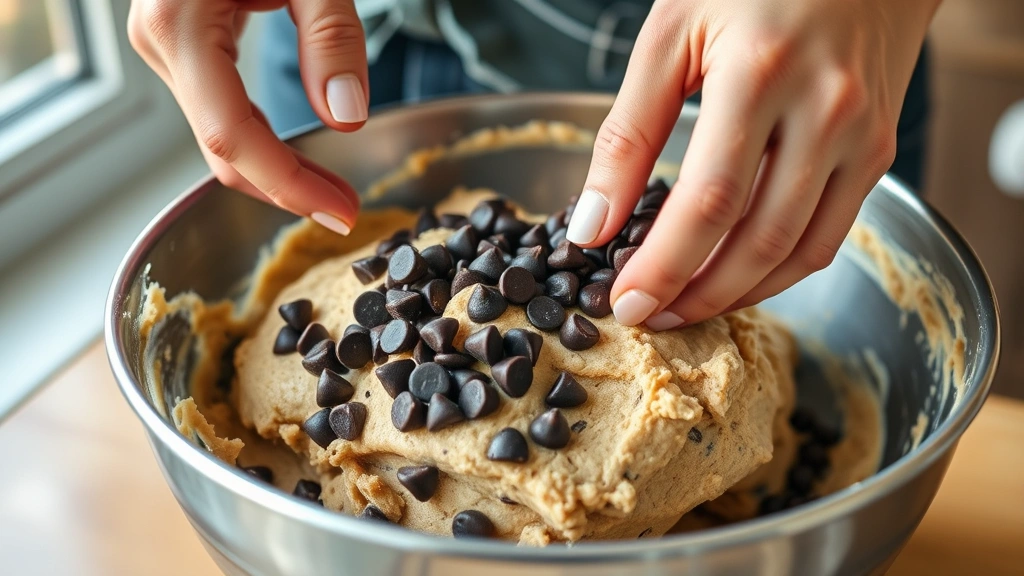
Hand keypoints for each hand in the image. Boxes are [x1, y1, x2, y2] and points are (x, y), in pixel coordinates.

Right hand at [128, 0, 367, 234]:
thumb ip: (331, 36)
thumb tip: (346, 115)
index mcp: (180, 24)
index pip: (231, 133)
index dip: (286, 184)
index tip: (337, 213)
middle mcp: (160, 41)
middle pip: (222, 146)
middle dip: (287, 189)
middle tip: (345, 211)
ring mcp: (164, 45)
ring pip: (220, 134)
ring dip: (275, 170)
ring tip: (333, 190)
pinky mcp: (180, 44)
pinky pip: (220, 109)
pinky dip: (261, 139)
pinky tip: (299, 160)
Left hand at [566, 0, 939, 328]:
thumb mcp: (670, 34)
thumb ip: (628, 131)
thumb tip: (592, 224)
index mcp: (762, 72)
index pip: (710, 200)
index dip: (664, 264)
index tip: (625, 301)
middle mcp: (825, 110)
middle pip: (758, 239)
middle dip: (696, 293)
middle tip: (648, 316)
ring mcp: (861, 137)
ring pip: (799, 252)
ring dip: (736, 294)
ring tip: (684, 307)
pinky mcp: (877, 154)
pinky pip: (828, 237)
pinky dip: (778, 271)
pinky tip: (734, 277)